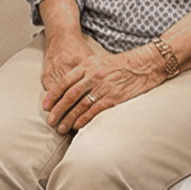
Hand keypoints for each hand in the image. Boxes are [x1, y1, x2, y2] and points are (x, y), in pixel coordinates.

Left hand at [40, 34, 164, 132]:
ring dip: (69, 118)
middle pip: (70, 95)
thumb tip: (70, 85)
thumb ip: (84, 71)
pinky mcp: (113, 98)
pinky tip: (77, 126)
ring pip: (80, 105)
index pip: (65, 82)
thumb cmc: (121, 64)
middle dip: (58, 109)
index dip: (53, 95)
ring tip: (61, 128)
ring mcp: (103, 87)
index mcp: (87, 65)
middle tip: (50, 120)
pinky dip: (84, 119)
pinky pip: (95, 110)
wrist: (144, 64)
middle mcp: (93, 76)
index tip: (46, 105)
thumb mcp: (99, 61)